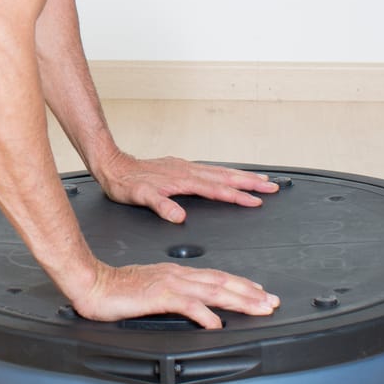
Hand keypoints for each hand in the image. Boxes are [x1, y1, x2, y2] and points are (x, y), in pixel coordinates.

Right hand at [68, 260, 278, 330]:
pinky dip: (206, 314)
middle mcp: (177, 275)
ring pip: (213, 290)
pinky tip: (217, 324)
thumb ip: (170, 295)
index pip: (216, 277)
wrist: (91, 283)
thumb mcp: (149, 290)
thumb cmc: (115, 288)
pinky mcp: (158, 295)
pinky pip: (188, 305)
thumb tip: (190, 306)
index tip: (260, 292)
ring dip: (239, 300)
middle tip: (272, 302)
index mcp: (176, 273)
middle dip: (250, 293)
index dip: (241, 285)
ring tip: (259, 308)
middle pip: (222, 282)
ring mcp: (169, 284)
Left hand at [92, 152, 277, 223]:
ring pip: (220, 172)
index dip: (237, 196)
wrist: (112, 166)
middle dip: (250, 182)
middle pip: (225, 177)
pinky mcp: (181, 167)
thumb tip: (179, 216)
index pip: (216, 189)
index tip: (256, 201)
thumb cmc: (125, 184)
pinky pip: (210, 169)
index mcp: (182, 180)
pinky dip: (226, 172)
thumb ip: (161, 205)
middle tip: (271, 187)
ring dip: (242, 176)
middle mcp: (187, 171)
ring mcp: (185, 168)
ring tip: (261, 179)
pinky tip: (231, 175)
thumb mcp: (140, 197)